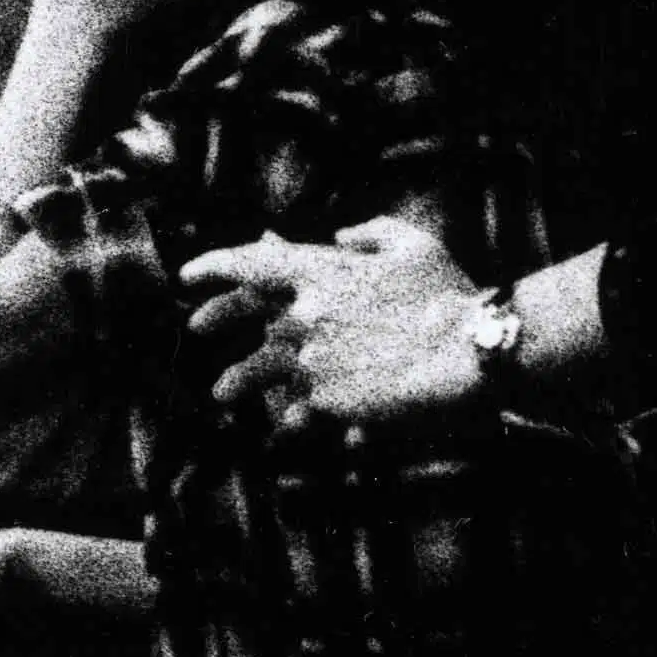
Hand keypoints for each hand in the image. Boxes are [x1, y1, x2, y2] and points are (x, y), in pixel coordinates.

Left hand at [183, 215, 492, 434]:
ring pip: (257, 371)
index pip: (255, 262)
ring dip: (237, 381)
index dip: (216, 264)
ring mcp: (313, 359)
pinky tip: (280, 425)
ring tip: (222, 393)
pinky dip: (285, 415)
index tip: (189, 273)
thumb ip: (374, 231)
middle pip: (247, 316)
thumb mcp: (417, 245)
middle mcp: (308, 313)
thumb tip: (343, 235)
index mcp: (327, 271)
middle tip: (197, 327)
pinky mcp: (326, 400)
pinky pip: (291, 409)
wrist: (467, 351)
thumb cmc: (448, 294)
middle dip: (217, 316)